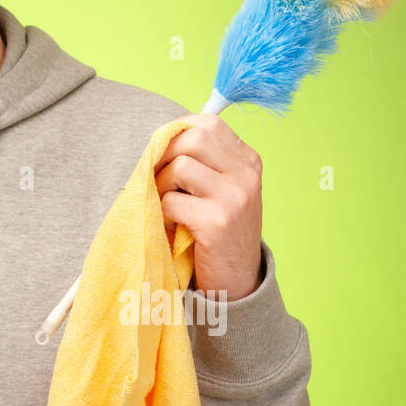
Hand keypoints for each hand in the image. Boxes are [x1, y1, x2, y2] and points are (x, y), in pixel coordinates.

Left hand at [154, 113, 262, 299]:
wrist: (238, 282)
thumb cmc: (220, 231)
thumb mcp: (220, 190)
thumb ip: (201, 162)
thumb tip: (157, 140)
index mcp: (248, 160)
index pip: (208, 123)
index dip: (177, 133)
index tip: (165, 153)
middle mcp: (246, 175)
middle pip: (193, 138)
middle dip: (164, 155)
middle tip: (158, 179)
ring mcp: (235, 198)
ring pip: (180, 167)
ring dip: (161, 186)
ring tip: (166, 205)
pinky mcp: (217, 223)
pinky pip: (172, 202)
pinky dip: (161, 213)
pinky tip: (170, 225)